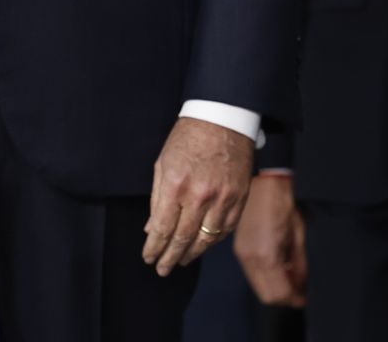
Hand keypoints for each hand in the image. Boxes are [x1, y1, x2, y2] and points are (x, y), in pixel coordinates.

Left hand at [144, 118, 254, 276]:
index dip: (154, 248)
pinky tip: (203, 244)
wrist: (224, 117)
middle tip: (162, 269)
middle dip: (170, 258)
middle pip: (183, 239)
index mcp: (176, 184)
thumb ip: (157, 198)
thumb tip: (151, 228)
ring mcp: (223, 198)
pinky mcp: (239, 197)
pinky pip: (226, 228)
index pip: (162, 228)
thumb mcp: (163, 163)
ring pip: (206, 238)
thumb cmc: (189, 137)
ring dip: (192, 253)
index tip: (148, 258)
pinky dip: (213, 240)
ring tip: (181, 260)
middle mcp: (200, 195)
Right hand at [234, 173, 306, 306]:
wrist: (262, 180)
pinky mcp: (239, 249)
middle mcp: (250, 259)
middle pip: (266, 296)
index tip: (305, 298)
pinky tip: (279, 266)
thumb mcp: (299, 234)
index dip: (294, 299)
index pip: (278, 293)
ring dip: (275, 288)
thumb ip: (299, 263)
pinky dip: (267, 277)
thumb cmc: (284, 202)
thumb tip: (302, 284)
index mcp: (266, 256)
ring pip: (259, 287)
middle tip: (300, 291)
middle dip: (284, 297)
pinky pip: (253, 274)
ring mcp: (242, 255)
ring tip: (291, 278)